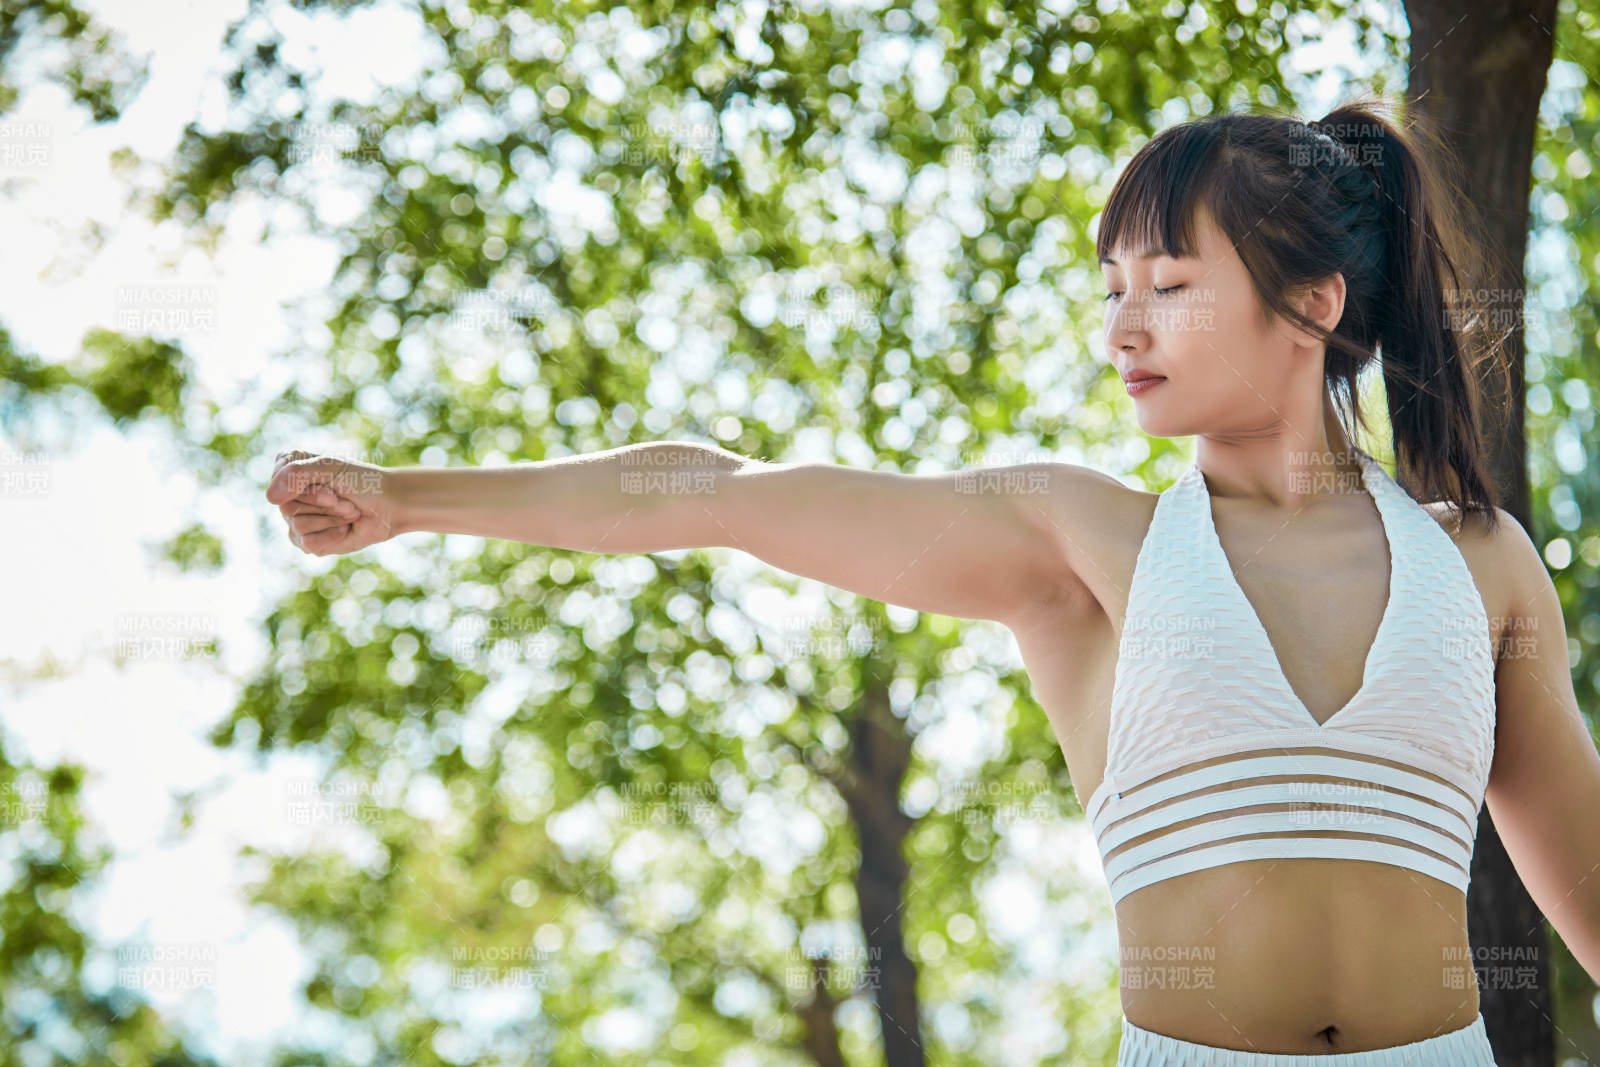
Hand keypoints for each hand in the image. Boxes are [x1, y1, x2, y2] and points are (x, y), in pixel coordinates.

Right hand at [267, 450, 398, 555]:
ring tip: (347, 511)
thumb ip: (296, 474)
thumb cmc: (362, 481)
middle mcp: (289, 497)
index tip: (331, 480)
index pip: (279, 481)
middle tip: (341, 497)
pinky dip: (333, 535)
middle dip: (323, 503)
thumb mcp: (329, 467)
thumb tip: (269, 498)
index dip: (308, 485)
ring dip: (331, 518)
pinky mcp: (310, 542)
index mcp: (289, 472)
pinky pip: (309, 543)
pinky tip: (344, 529)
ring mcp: (298, 521)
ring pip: (298, 526)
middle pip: (287, 508)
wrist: (390, 505)